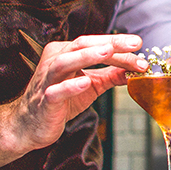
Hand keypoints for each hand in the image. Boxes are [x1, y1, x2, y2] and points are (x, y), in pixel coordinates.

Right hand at [10, 33, 141, 153]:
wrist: (30, 126)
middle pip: (82, 45)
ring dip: (87, 56)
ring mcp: (47, 79)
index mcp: (65, 52)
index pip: (95, 44)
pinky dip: (70, 86)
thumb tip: (136, 69)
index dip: (119, 45)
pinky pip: (56, 91)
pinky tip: (85, 82)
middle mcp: (54, 61)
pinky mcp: (44, 100)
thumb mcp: (91, 85)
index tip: (140, 47)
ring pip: (65, 62)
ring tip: (108, 52)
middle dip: (110, 44)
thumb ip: (111, 75)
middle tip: (134, 44)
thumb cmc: (60, 101)